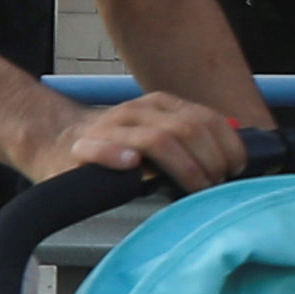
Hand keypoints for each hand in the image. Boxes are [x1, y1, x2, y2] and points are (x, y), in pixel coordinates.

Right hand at [49, 91, 254, 188]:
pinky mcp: (83, 147)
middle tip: (216, 186)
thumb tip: (234, 159)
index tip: (237, 169)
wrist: (57, 141)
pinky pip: (102, 148)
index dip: (228, 146)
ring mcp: (111, 127)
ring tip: (195, 187)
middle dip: (210, 160)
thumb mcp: (157, 136)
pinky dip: (118, 156)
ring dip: (184, 166)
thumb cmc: (114, 148)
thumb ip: (190, 143)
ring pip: (157, 138)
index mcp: (160, 106)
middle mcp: (139, 111)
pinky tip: (132, 166)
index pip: (206, 118)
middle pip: (188, 128)